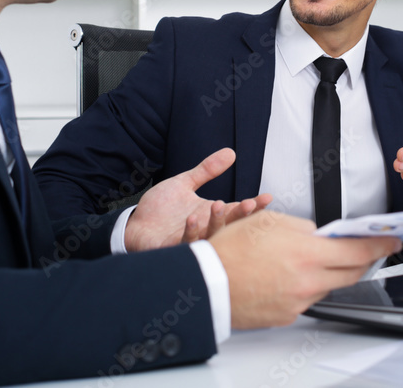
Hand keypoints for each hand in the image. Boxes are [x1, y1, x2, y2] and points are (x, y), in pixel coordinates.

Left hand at [124, 148, 271, 251]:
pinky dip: (191, 232)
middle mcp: (204, 229)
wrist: (134, 224)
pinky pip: (186, 243)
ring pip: (211, 236)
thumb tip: (231, 152)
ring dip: (216, 222)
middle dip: (241, 216)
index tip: (267, 197)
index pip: (237, 211)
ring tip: (218, 204)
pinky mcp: (172, 249)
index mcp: (210, 214)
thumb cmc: (161, 208)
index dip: (253, 206)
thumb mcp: (184, 183)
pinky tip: (193, 218)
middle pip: (229, 226)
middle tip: (249, 204)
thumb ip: (207, 170)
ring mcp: (190, 241)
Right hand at [209, 210, 401, 328]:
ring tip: (310, 259)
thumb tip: (320, 235)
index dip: (380, 246)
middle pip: (351, 272)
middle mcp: (308, 282)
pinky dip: (306, 286)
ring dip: (329, 272)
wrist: (208, 282)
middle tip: (366, 250)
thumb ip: (304, 227)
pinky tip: (289, 276)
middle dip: (362, 260)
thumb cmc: (232, 250)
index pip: (358, 251)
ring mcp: (299, 302)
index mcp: (307, 254)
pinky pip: (307, 299)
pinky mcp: (288, 316)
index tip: (391, 241)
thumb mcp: (270, 221)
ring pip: (328, 286)